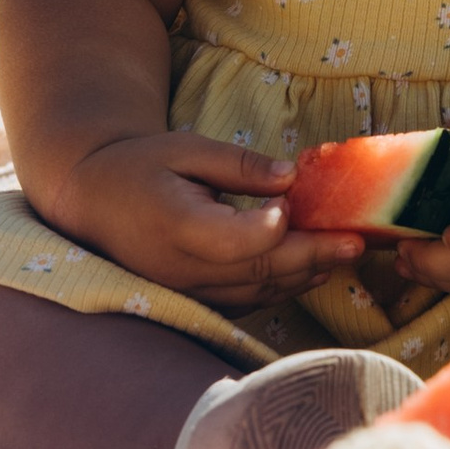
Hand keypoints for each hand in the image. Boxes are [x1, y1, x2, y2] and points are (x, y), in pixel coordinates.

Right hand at [46, 129, 370, 312]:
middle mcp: (180, 268)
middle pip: (255, 270)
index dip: (269, 228)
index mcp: (174, 224)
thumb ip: (239, 165)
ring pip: (256, 291)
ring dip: (304, 275)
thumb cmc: (141, 166)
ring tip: (347, 254)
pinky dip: (282, 287)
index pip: (231, 238)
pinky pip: (245, 301)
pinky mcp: (193, 300)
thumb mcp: (185, 148)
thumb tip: (290, 179)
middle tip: (357, 241)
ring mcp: (186, 291)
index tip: (294, 207)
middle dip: (311, 255)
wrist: (92, 202)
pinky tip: (313, 270)